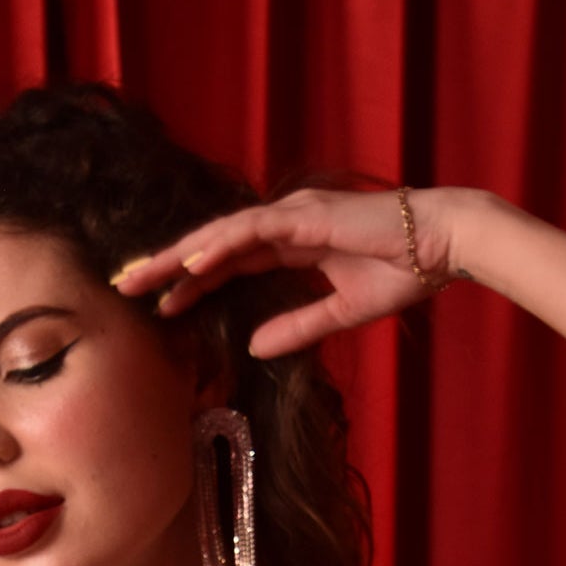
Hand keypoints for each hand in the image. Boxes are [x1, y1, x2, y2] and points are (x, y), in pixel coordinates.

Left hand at [112, 186, 472, 355]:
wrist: (443, 244)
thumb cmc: (403, 272)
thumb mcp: (340, 313)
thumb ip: (297, 328)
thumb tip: (254, 349)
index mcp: (291, 247)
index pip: (226, 264)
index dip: (190, 283)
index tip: (158, 306)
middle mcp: (284, 227)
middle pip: (210, 247)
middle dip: (166, 267)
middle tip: (123, 286)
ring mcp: (292, 217)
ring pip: (218, 237)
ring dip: (177, 257)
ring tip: (139, 278)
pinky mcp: (305, 217)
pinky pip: (249, 233)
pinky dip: (216, 247)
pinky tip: (187, 266)